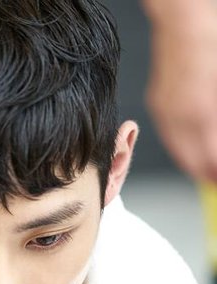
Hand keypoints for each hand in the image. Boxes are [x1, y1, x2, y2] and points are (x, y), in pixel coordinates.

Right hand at [145, 8, 216, 182]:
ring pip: (178, 151)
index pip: (208, 159)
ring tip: (206, 168)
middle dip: (205, 173)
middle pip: (191, 162)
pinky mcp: (159, 102)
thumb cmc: (209, 42)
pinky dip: (181, 147)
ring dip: (193, 162)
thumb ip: (216, 126)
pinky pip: (170, 135)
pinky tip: (192, 146)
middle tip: (214, 180)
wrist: (183, 17)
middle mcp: (179, 116)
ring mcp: (165, 110)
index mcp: (200, 112)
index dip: (214, 173)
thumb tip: (215, 152)